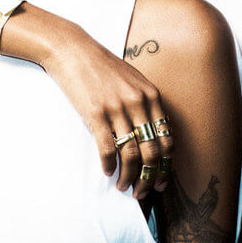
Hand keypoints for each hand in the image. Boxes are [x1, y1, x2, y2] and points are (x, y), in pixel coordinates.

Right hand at [39, 25, 174, 200]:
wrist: (74, 50)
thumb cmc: (103, 67)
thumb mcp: (134, 81)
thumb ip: (146, 104)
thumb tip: (152, 135)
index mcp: (152, 96)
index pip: (167, 139)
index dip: (166, 165)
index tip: (161, 181)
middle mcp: (138, 103)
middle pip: (152, 151)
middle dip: (150, 177)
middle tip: (144, 192)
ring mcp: (117, 108)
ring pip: (131, 153)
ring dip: (129, 176)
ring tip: (125, 187)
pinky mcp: (95, 113)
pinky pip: (108, 148)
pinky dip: (110, 165)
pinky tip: (108, 172)